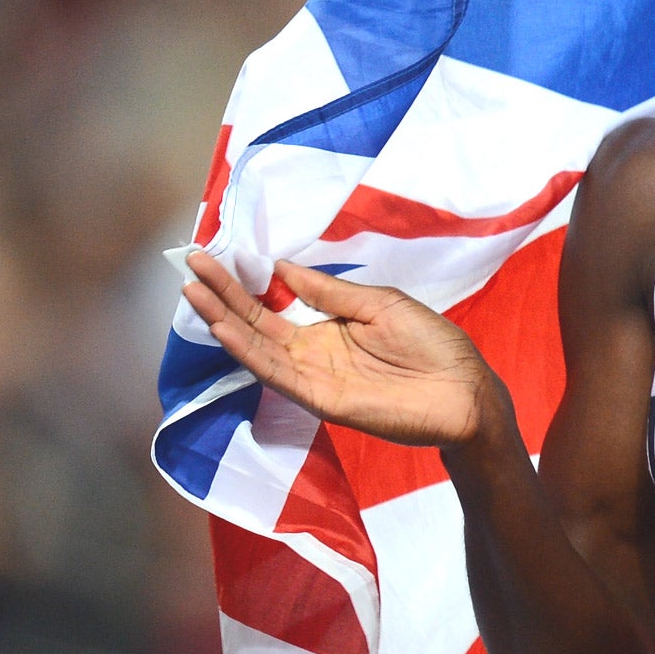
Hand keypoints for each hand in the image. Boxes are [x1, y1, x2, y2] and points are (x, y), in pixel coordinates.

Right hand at [181, 252, 512, 451]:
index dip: (245, 281)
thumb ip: (329, 291)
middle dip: (223, 294)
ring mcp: (314, 376)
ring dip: (224, 321)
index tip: (215, 254)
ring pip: (258, 347)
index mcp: (327, 325)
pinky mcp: (321, 399)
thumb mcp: (379, 303)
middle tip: (189, 263)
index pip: (274, 302)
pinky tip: (225, 329)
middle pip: (256, 321)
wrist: (465, 393)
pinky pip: (278, 374)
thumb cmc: (432, 345)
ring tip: (193, 291)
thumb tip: (282, 267)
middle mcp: (312, 352)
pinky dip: (250, 353)